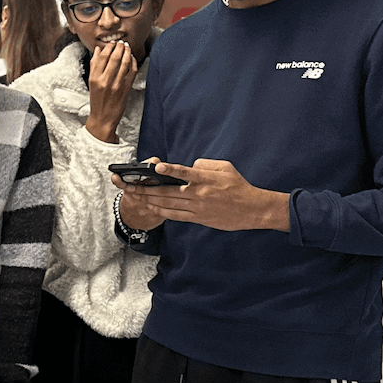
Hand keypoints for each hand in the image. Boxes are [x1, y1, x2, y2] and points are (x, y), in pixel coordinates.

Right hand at [85, 37, 137, 142]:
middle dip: (119, 47)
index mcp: (94, 77)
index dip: (108, 47)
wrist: (103, 118)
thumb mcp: (91, 82)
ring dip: (127, 52)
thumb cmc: (97, 100)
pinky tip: (132, 59)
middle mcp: (104, 80)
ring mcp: (116, 85)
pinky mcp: (125, 89)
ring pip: (124, 63)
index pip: (102, 57)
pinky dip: (133, 63)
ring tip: (128, 47)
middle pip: (114, 58)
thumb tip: (97, 50)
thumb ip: (94, 65)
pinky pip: (131, 72)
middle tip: (122, 43)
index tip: (112, 43)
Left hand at [117, 159, 288, 232]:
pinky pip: (176, 215)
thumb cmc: (238, 185)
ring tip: (134, 196)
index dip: (170, 171)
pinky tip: (151, 207)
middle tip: (130, 185)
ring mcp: (197, 207)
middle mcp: (199, 194)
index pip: (185, 173)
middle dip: (147, 188)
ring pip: (168, 204)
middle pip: (168, 192)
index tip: (157, 168)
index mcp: (206, 179)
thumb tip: (189, 166)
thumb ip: (204, 164)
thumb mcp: (225, 167)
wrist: (252, 209)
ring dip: (149, 200)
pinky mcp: (198, 218)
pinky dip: (162, 211)